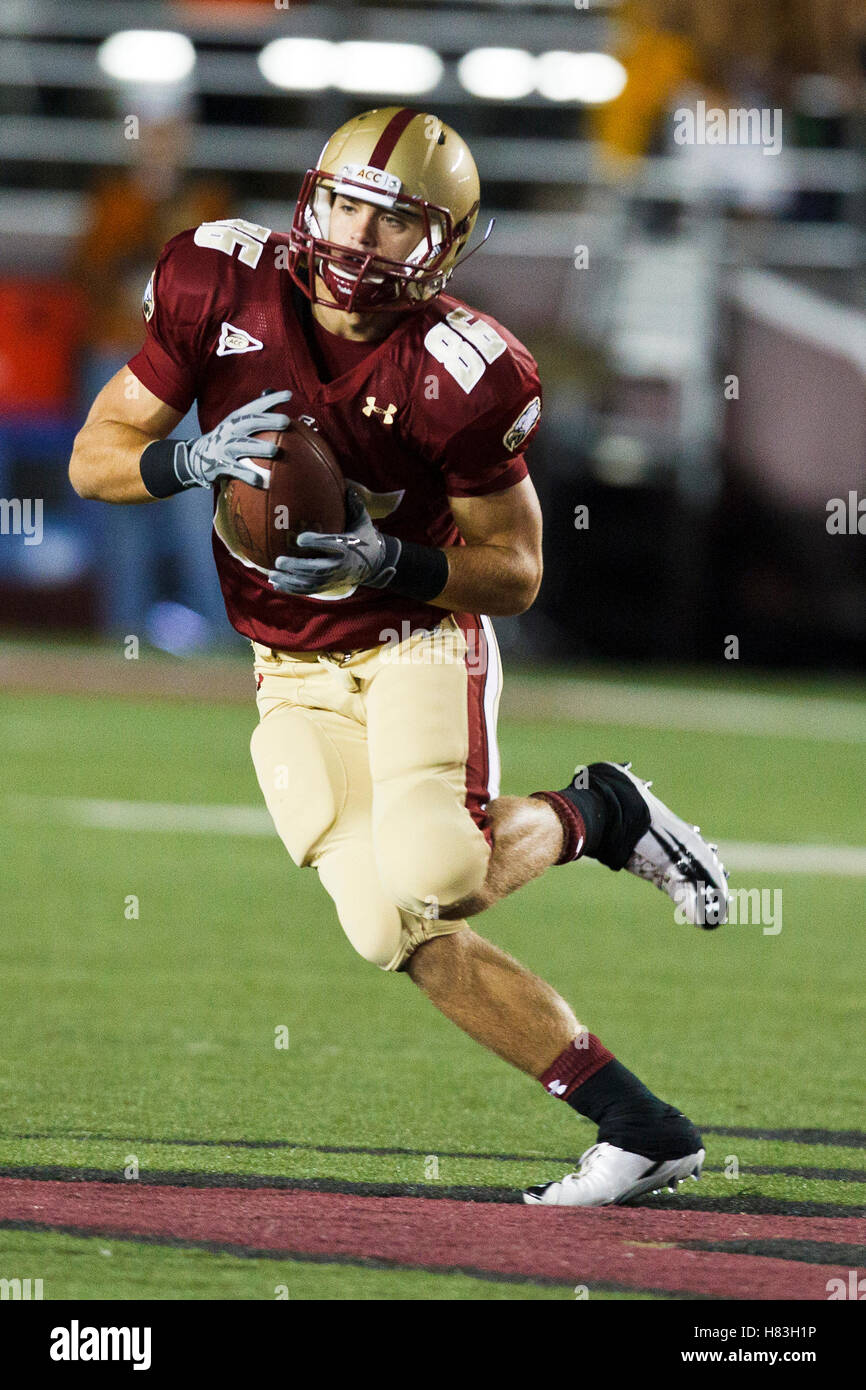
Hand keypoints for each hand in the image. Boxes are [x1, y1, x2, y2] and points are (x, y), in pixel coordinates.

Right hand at [177, 390, 292, 488]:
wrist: (198, 457)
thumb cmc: (228, 439)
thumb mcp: (239, 424)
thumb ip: (259, 414)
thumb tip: (281, 398)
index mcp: (237, 418)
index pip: (255, 406)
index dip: (271, 400)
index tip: (288, 395)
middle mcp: (230, 430)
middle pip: (249, 422)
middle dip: (268, 421)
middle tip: (286, 421)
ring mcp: (224, 447)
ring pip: (242, 446)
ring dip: (258, 447)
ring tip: (275, 451)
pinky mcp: (220, 465)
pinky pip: (235, 470)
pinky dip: (247, 475)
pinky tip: (261, 481)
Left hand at [268, 486, 399, 598]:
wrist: (374, 565)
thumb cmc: (364, 538)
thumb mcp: (363, 522)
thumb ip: (354, 506)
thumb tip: (347, 487)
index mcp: (348, 548)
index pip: (331, 545)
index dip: (316, 543)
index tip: (299, 539)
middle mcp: (340, 566)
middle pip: (317, 569)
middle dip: (297, 566)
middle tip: (279, 560)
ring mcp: (333, 579)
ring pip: (310, 583)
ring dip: (290, 581)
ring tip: (272, 574)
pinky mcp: (327, 586)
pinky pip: (307, 590)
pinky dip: (291, 588)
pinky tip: (275, 582)